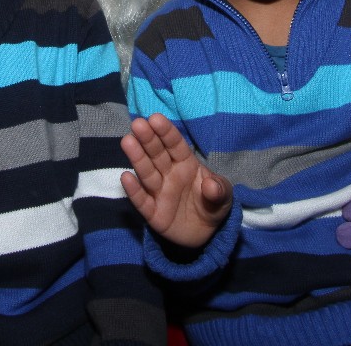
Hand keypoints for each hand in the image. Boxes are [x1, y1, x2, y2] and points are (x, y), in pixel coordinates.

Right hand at [121, 113, 232, 248]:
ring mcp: (160, 193)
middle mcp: (169, 174)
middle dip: (148, 139)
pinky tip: (126, 177)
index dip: (166, 132)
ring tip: (128, 141)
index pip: (175, 145)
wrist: (207, 232)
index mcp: (186, 164)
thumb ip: (219, 190)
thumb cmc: (213, 204)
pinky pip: (142, 201)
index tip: (155, 118)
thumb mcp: (224, 197)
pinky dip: (134, 190)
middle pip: (157, 154)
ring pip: (147, 173)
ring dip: (137, 158)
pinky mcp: (153, 213)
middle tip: (137, 124)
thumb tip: (211, 186)